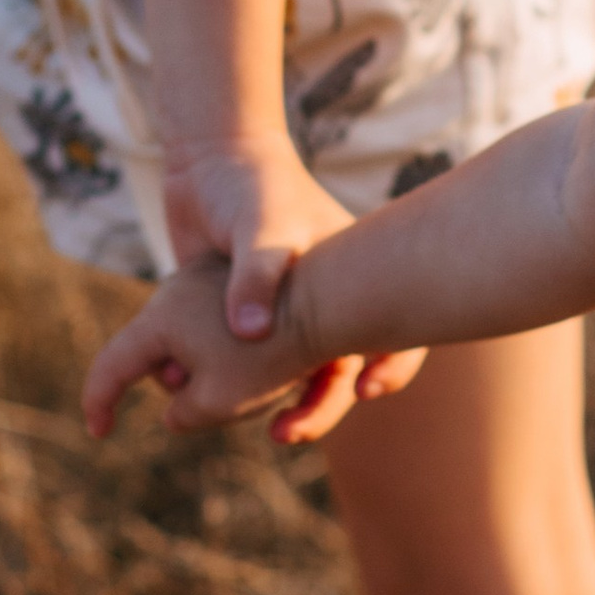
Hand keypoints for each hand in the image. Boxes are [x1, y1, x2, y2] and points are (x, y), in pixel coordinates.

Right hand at [82, 252, 318, 440]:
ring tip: (271, 386)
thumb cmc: (277, 349)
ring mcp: (217, 283)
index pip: (116, 363)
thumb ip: (187, 413)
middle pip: (170, 360)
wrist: (341, 290)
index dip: (100, 400)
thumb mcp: (222, 399)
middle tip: (231, 404)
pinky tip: (287, 370)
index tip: (99, 431)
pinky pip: (235, 335)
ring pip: (206, 351)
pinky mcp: (251, 284)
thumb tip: (177, 413)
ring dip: (229, 381)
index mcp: (165, 316)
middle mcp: (184, 292)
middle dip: (191, 393)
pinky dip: (250, 361)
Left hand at [160, 133, 425, 435]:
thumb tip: (251, 332)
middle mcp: (324, 303)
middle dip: (319, 406)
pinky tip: (200, 392)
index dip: (394, 363)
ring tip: (255, 423)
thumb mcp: (260, 221)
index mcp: (348, 279)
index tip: (369, 389)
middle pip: (338, 368)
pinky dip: (228, 386)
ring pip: (290, 376)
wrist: (208, 162)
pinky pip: (245, 368)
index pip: (394, 327)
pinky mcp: (243, 323)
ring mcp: (284, 316)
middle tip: (288, 432)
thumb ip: (256, 273)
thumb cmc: (252, 184)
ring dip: (275, 402)